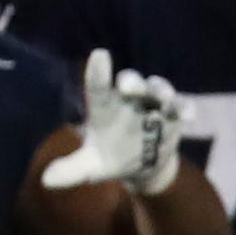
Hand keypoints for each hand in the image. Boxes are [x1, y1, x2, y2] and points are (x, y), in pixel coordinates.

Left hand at [44, 49, 185, 192]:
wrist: (143, 166)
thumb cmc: (112, 157)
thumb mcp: (91, 167)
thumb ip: (72, 170)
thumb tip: (46, 180)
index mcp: (105, 108)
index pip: (98, 87)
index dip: (98, 72)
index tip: (100, 54)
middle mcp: (129, 100)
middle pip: (131, 82)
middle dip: (131, 82)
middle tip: (128, 87)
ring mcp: (153, 105)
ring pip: (158, 89)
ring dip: (161, 91)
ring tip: (164, 99)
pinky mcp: (173, 116)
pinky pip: (181, 106)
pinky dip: (184, 108)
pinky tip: (188, 115)